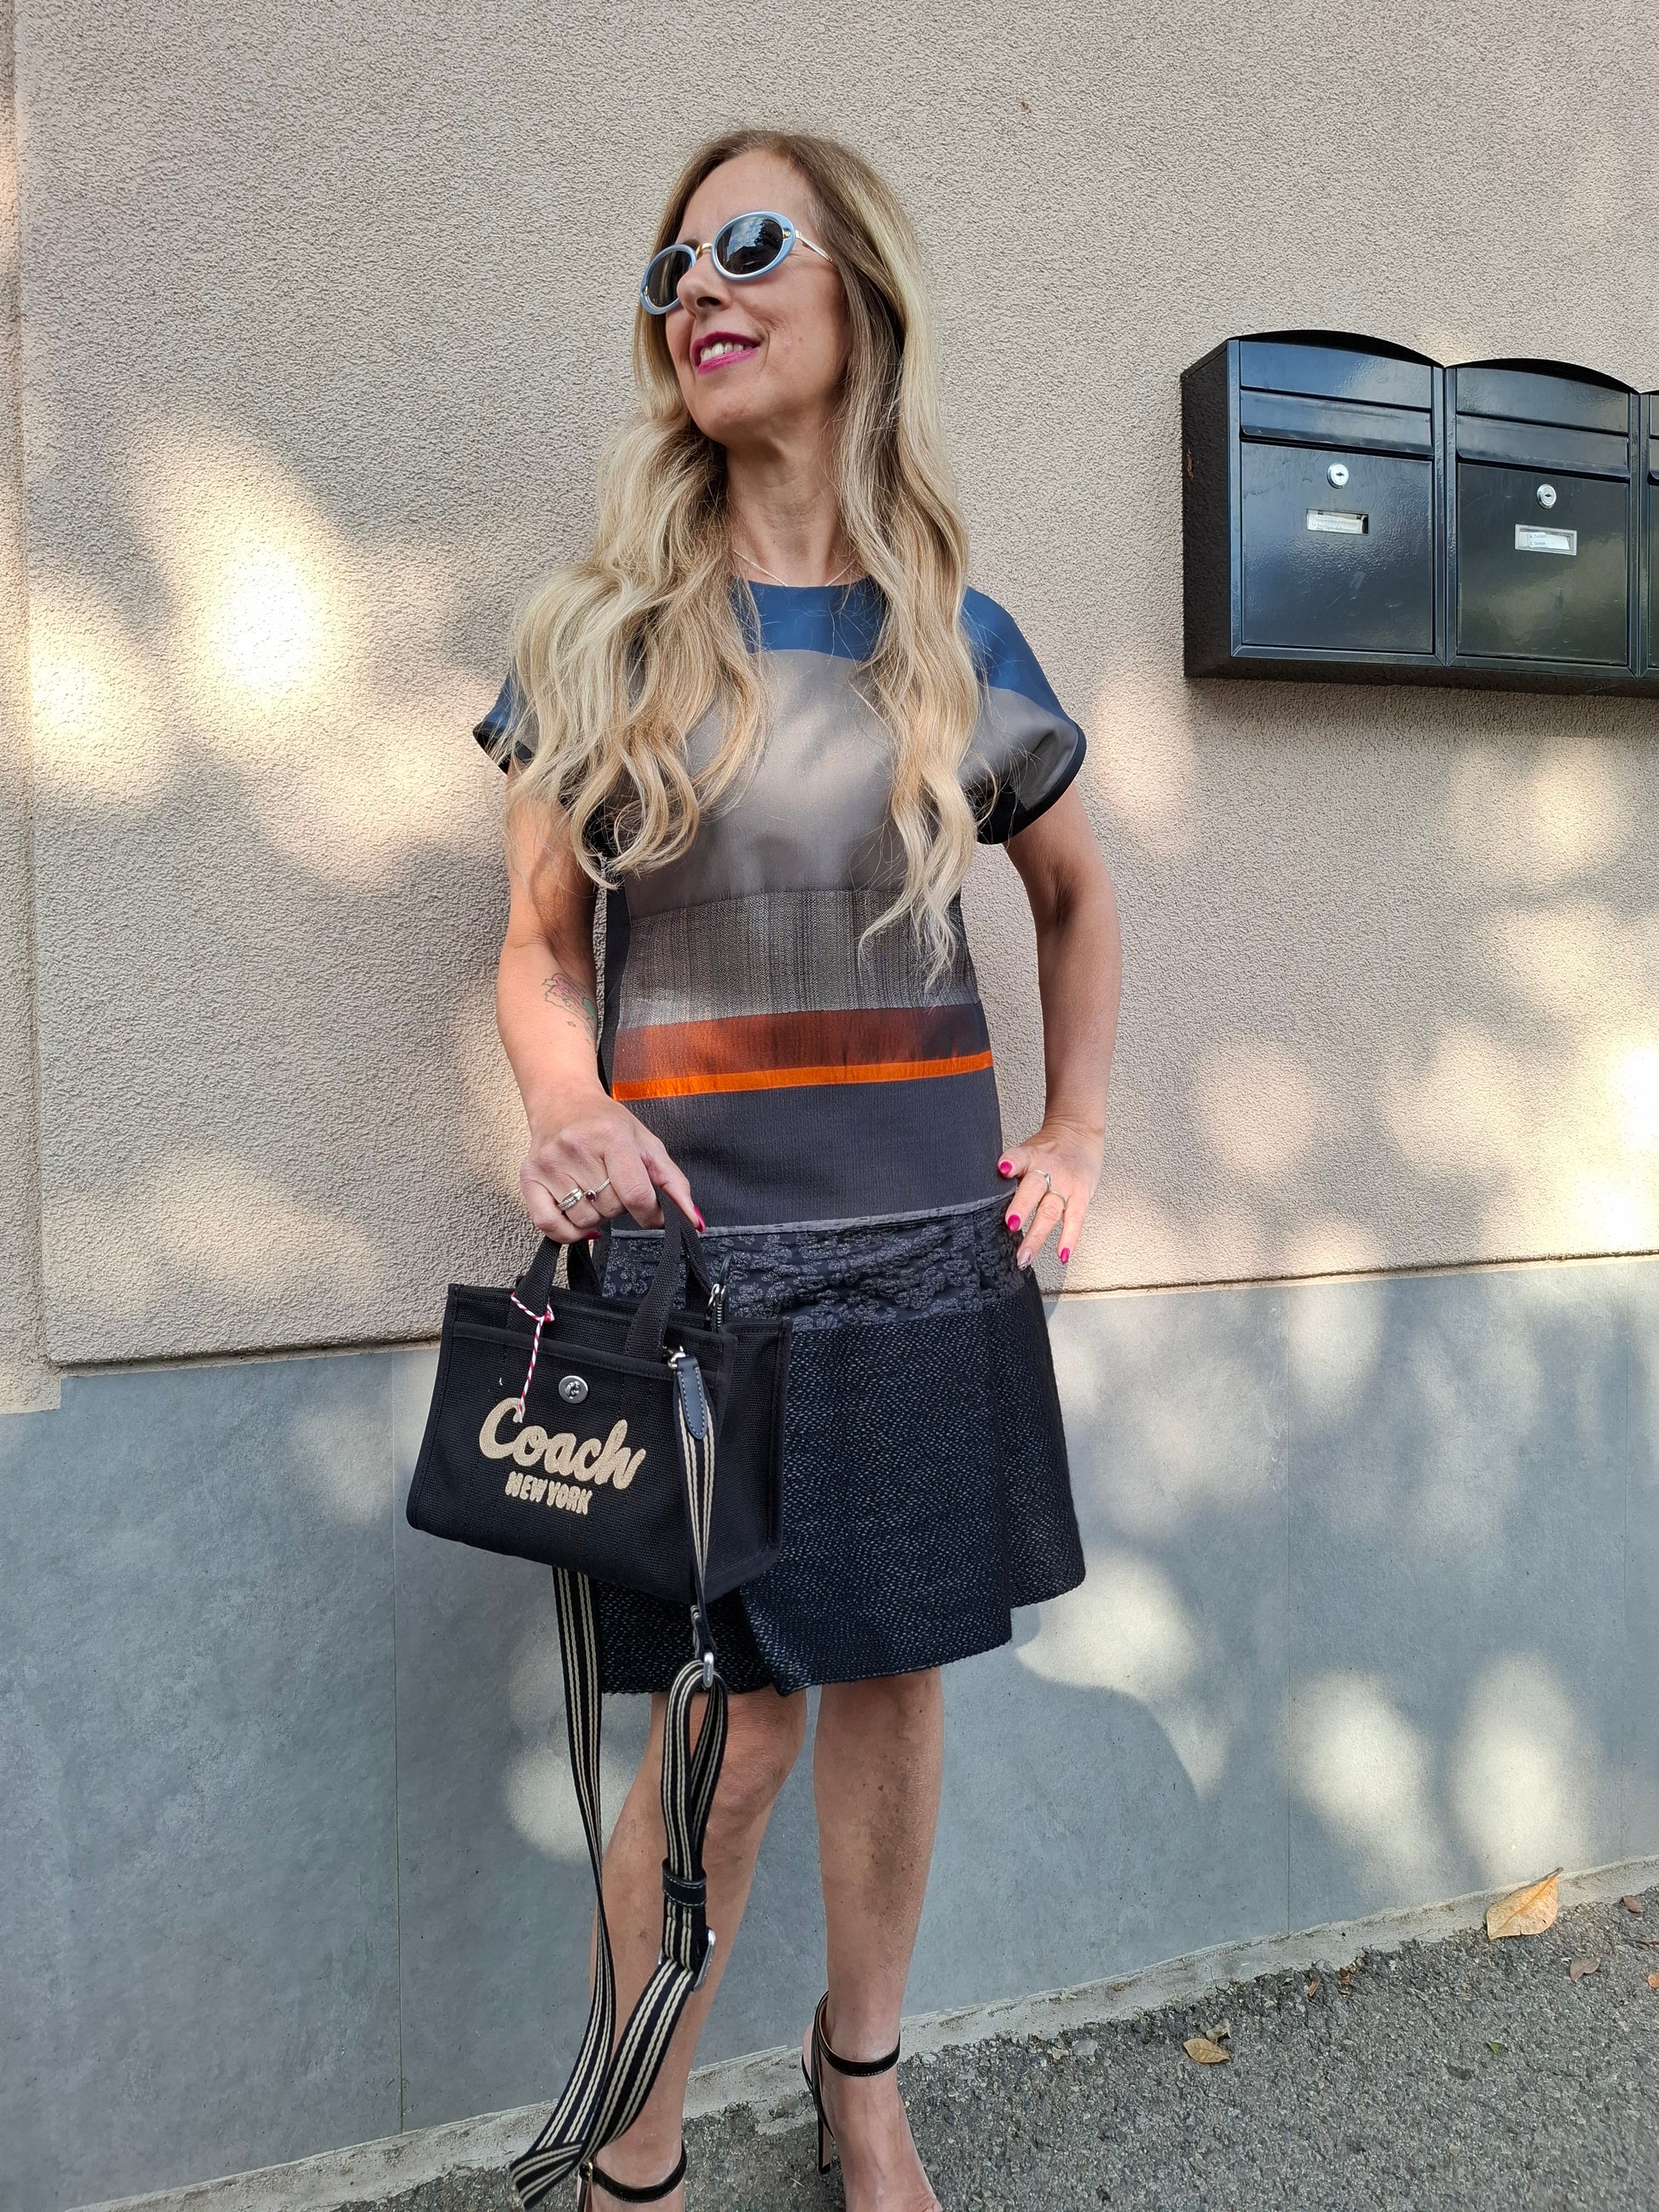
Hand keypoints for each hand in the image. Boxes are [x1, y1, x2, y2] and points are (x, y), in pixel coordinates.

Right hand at [521, 1086, 700, 1242]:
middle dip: (620, 1205)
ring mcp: (549, 1164)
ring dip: (596, 1215)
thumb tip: (694, 1222)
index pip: (636, 1194)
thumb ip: (674, 1184)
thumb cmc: (606, 1124)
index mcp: (611, 1136)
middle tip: (614, 1183)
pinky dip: (568, 1232)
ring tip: (594, 1189)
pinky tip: (577, 1218)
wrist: (562, 1101)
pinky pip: (549, 1226)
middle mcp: (577, 1148)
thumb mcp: (648, 1145)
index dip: (650, 1213)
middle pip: (611, 1208)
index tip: (651, 1212)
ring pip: (584, 1220)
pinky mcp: (529, 1177)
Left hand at [997, 1118, 1102, 1270]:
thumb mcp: (1027, 1150)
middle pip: (1034, 1189)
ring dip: (1036, 1236)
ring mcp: (1066, 1184)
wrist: (1080, 1133)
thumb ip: (1012, 1172)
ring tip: (1024, 1256)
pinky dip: (1069, 1239)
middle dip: (1021, 1209)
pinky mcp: (1081, 1196)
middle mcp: (1048, 1170)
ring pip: (1050, 1212)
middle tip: (1010, 1225)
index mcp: (1030, 1156)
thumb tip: (987, 1197)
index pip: (1019, 1157)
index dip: (1011, 1163)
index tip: (1002, 1169)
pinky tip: (1062, 1255)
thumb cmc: (1049, 1148)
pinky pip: (1076, 1220)